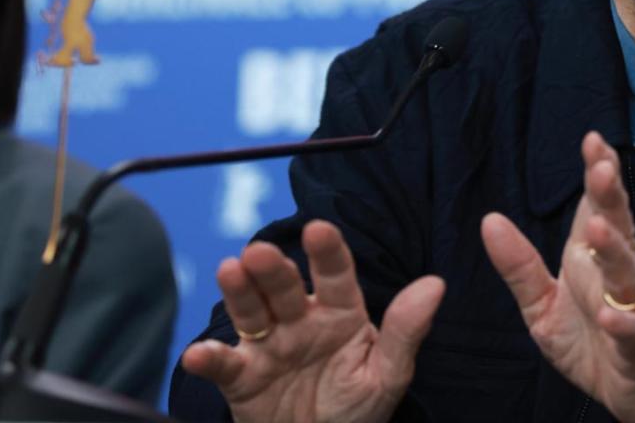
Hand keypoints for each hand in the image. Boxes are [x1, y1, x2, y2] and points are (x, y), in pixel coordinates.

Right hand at [179, 221, 444, 422]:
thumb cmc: (358, 410)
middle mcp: (300, 320)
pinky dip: (209, 358)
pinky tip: (199, 353)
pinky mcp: (242, 377)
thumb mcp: (387, 374)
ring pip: (251, 312)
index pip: (335, 274)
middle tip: (260, 252)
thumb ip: (406, 331)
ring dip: (238, 292)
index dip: (327, 251)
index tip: (319, 229)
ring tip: (230, 271)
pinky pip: (225, 365)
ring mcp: (269, 346)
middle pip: (283, 287)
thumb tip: (435, 284)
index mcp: (340, 312)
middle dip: (272, 268)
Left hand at [481, 132, 634, 422]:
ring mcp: (633, 312)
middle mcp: (616, 279)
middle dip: (610, 197)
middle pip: (618, 229)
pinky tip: (612, 315)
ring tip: (599, 230)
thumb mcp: (541, 305)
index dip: (598, 174)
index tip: (592, 140)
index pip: (598, 208)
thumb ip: (519, 265)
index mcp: (593, 261)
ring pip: (628, 276)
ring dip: (615, 252)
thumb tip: (489, 219)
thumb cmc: (591, 341)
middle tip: (602, 166)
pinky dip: (626, 325)